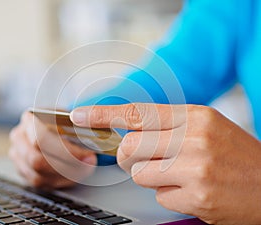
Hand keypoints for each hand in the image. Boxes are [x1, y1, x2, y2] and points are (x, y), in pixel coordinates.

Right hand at [9, 111, 96, 187]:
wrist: (50, 126)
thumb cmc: (61, 122)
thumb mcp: (68, 117)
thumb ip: (78, 126)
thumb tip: (94, 133)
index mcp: (29, 119)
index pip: (42, 139)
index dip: (66, 151)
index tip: (87, 155)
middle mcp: (19, 138)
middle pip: (38, 160)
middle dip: (67, 166)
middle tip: (89, 163)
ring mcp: (18, 156)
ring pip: (39, 176)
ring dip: (66, 176)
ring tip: (85, 169)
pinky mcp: (23, 171)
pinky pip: (41, 184)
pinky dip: (60, 181)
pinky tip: (74, 174)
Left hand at [70, 103, 260, 224]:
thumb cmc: (234, 155)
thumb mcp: (205, 127)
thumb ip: (167, 126)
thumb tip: (129, 130)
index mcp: (194, 116)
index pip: (137, 112)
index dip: (103, 114)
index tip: (80, 115)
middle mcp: (194, 138)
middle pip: (129, 146)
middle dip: (128, 157)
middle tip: (141, 159)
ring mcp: (196, 168)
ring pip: (140, 173)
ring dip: (152, 177)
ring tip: (179, 175)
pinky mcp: (197, 196)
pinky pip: (159, 196)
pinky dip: (169, 195)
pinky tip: (192, 191)